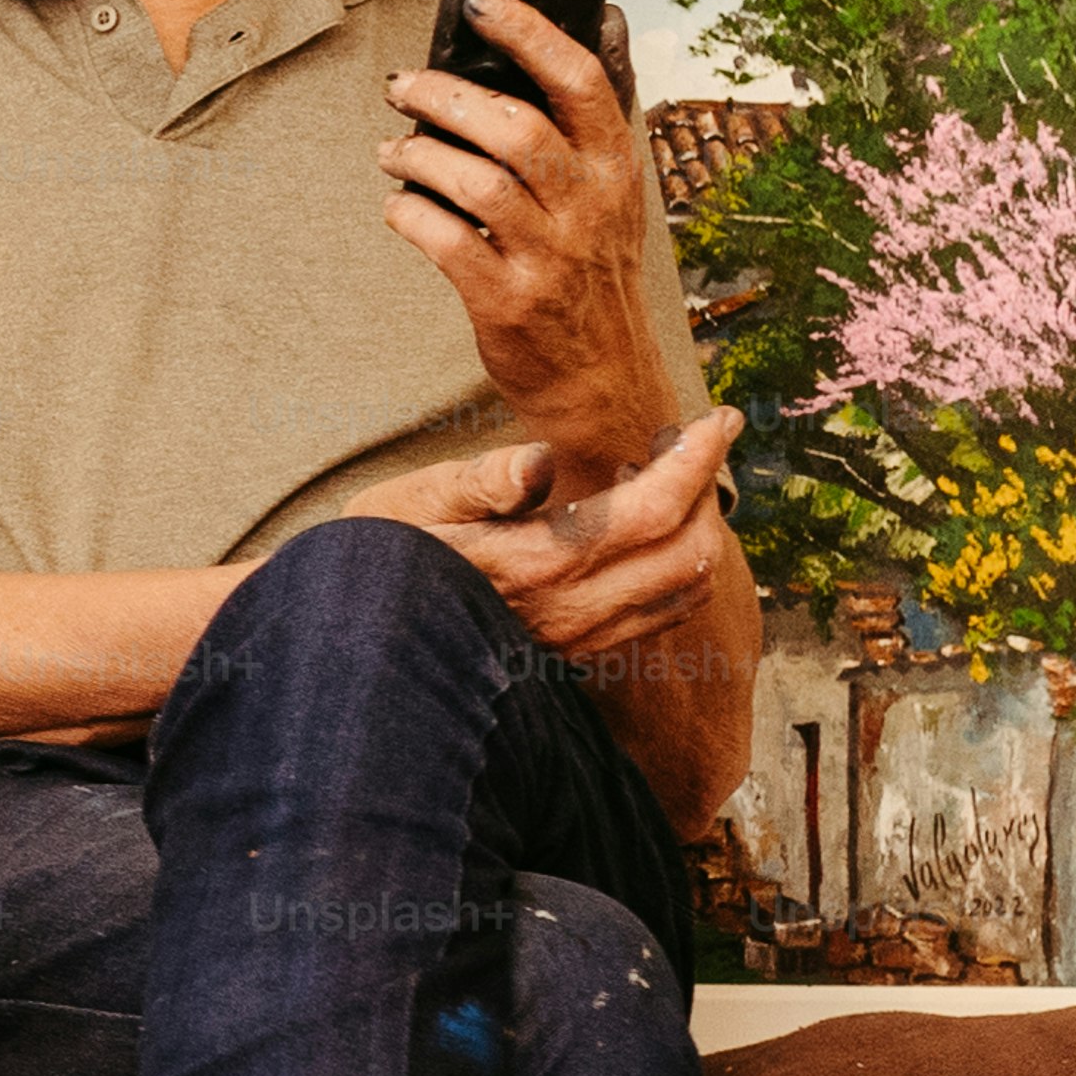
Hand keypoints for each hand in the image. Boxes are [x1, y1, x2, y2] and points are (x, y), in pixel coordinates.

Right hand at [344, 408, 746, 672]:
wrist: (356, 642)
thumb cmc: (377, 558)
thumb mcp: (408, 504)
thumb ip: (476, 481)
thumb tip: (540, 461)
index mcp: (536, 564)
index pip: (654, 510)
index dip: (699, 458)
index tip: (719, 419)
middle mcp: (572, 612)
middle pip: (690, 552)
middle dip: (706, 491)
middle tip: (684, 444)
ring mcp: (579, 641)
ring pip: (686, 589)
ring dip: (697, 531)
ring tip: (663, 484)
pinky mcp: (578, 656)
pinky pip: (660, 614)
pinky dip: (677, 566)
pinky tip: (640, 535)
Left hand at [381, 0, 672, 474]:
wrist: (604, 381)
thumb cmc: (593, 272)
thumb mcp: (615, 192)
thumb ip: (596, 116)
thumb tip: (604, 17)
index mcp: (618, 169)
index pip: (581, 81)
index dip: (529, 31)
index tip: (479, 1)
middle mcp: (591, 207)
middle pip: (514, 126)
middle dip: (445, 96)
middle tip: (402, 86)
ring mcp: (550, 257)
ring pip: (474, 181)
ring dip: (417, 156)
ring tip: (391, 151)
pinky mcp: (507, 301)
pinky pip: (444, 240)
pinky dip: (409, 214)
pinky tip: (398, 206)